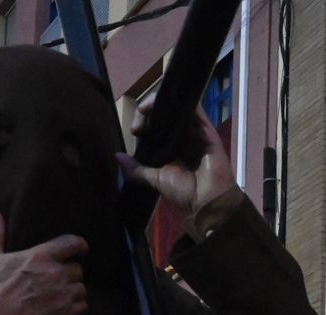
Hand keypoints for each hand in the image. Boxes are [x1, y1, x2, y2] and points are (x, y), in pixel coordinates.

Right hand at [0, 207, 86, 314]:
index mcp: (39, 256)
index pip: (72, 243)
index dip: (79, 245)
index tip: (81, 248)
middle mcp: (55, 273)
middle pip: (77, 269)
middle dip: (68, 274)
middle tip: (54, 282)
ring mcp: (62, 294)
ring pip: (80, 288)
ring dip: (72, 291)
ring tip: (56, 297)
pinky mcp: (65, 314)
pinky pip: (82, 306)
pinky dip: (75, 308)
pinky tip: (60, 309)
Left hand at [116, 97, 235, 215]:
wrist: (208, 202)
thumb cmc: (186, 193)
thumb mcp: (155, 180)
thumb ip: (137, 170)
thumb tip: (117, 157)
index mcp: (170, 147)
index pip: (154, 125)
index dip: (142, 122)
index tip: (135, 132)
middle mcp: (182, 137)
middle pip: (164, 113)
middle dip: (147, 112)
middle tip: (138, 126)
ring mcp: (195, 132)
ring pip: (177, 107)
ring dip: (159, 104)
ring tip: (146, 111)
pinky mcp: (207, 130)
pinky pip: (195, 109)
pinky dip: (181, 102)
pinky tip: (165, 103)